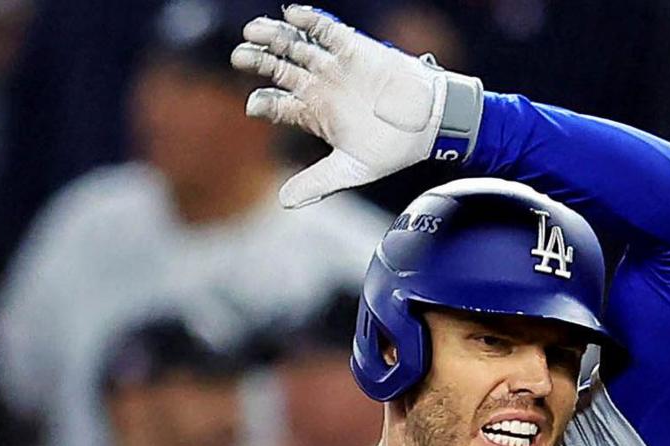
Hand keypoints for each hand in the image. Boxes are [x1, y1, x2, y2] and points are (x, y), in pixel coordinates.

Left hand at [233, 6, 460, 207]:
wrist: (431, 123)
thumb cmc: (394, 148)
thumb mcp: (353, 169)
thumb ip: (317, 182)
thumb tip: (283, 202)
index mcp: (316, 114)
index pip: (277, 104)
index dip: (262, 102)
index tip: (254, 105)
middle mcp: (320, 86)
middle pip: (279, 68)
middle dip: (257, 60)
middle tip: (239, 58)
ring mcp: (335, 66)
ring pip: (296, 45)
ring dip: (274, 36)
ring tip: (254, 31)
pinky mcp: (354, 48)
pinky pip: (326, 29)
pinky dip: (309, 21)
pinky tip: (292, 17)